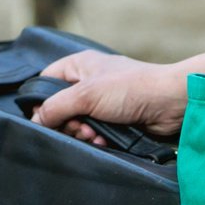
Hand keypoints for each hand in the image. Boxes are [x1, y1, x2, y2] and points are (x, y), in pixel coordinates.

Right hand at [30, 52, 188, 145]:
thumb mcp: (86, 94)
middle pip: (60, 107)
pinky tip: (104, 139)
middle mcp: (88, 81)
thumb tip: (35, 120)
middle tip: (80, 127)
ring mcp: (101, 100)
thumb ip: (56, 106)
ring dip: (82, 133)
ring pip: (76, 122)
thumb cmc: (130, 88)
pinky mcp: (112, 118)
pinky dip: (96, 138)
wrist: (168, 104)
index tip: (47, 117)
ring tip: (95, 134)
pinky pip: (93, 132)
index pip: (46, 80)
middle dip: (67, 122)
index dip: (41, 100)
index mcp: (79, 65)